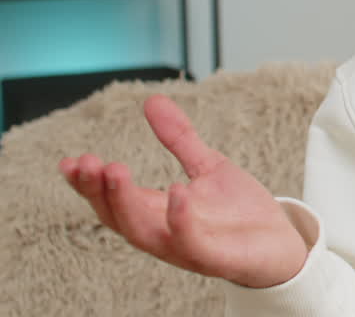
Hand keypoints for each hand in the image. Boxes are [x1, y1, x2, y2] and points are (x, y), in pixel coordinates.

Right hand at [57, 94, 308, 288]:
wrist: (282, 243)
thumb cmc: (239, 211)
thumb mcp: (207, 166)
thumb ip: (179, 138)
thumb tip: (152, 100)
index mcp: (157, 211)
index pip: (111, 200)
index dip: (88, 184)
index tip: (70, 161)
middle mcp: (163, 232)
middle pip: (116, 217)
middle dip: (97, 191)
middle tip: (87, 163)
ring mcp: (186, 248)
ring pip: (143, 233)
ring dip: (125, 203)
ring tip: (115, 170)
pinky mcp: (214, 258)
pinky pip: (190, 244)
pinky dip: (179, 221)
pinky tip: (176, 191)